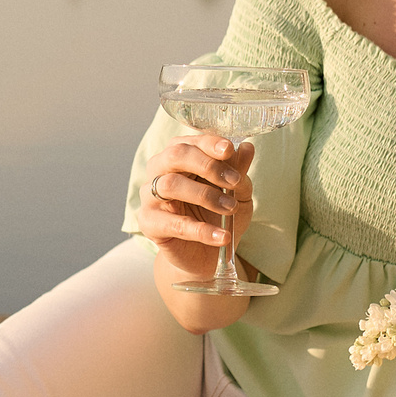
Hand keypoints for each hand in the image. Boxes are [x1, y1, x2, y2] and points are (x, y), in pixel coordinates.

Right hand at [140, 134, 254, 288]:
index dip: (209, 143)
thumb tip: (246, 147)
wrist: (208, 255)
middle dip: (207, 164)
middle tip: (234, 181)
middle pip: (174, 155)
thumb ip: (238, 171)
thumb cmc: (218, 216)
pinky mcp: (149, 224)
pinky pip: (174, 223)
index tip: (229, 150)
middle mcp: (159, 171)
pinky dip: (202, 230)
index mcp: (178, 157)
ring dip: (205, 195)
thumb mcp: (236, 192)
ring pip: (169, 184)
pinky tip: (222, 236)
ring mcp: (150, 197)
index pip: (190, 142)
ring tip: (230, 208)